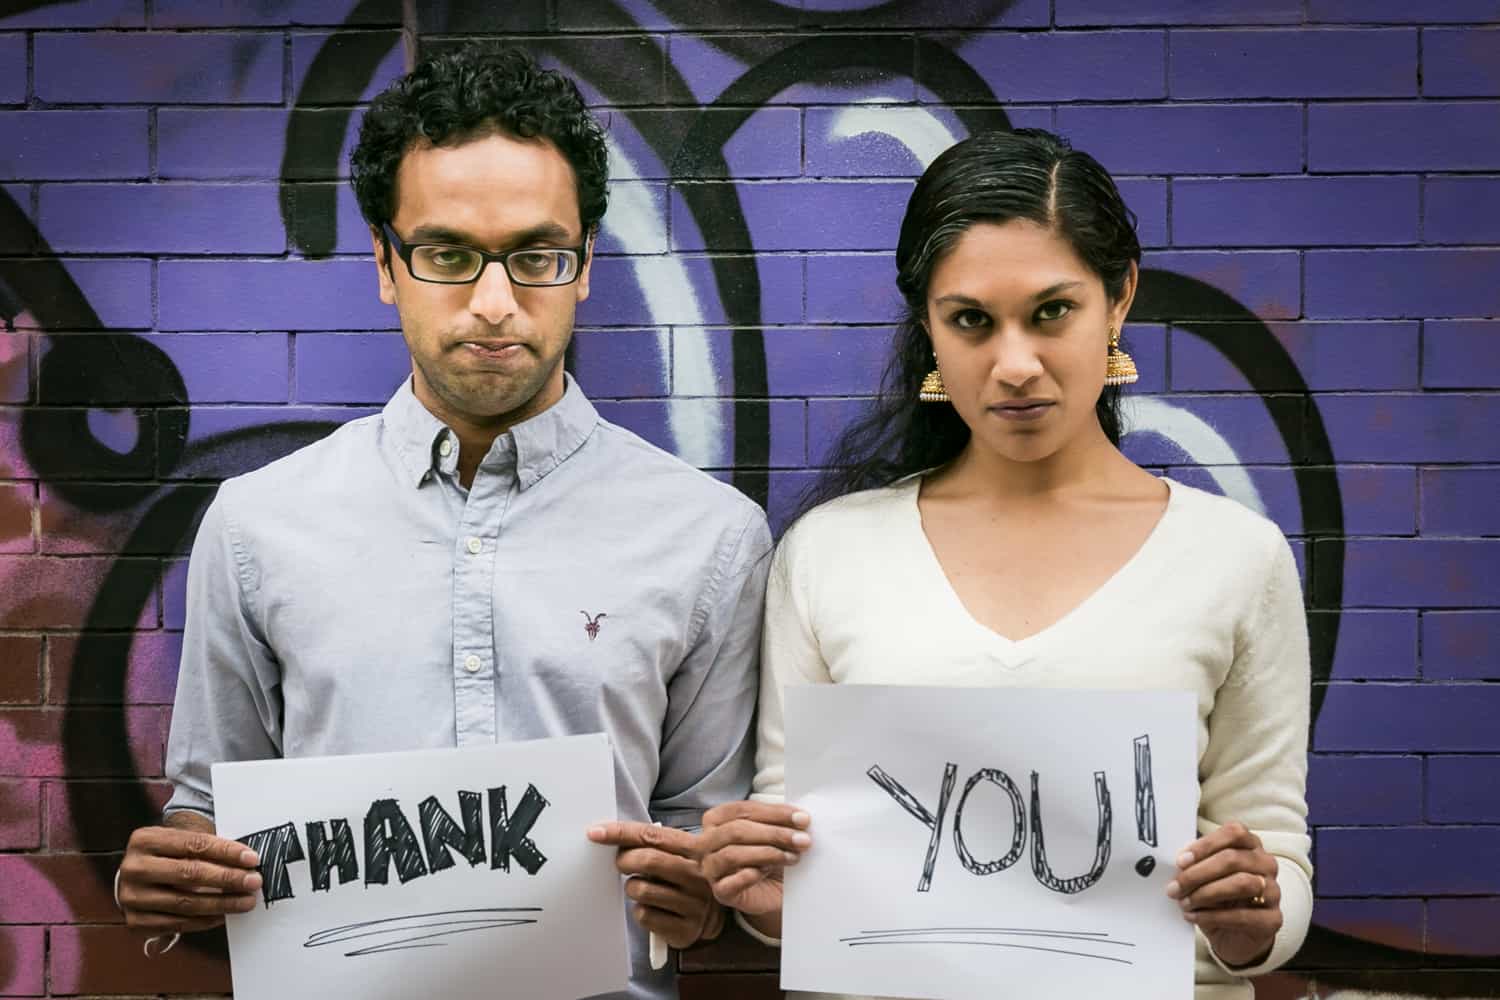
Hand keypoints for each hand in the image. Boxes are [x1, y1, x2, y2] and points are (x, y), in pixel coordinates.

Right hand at [117, 823, 262, 934]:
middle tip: (253, 882)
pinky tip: (223, 915)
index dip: (226, 852)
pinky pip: (176, 924)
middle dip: (227, 878)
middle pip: (189, 874)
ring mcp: (131, 897)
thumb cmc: (167, 855)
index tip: (252, 859)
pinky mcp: (135, 921)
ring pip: (185, 903)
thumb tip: (247, 862)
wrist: (136, 876)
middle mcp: (134, 868)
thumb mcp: (180, 841)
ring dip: (221, 904)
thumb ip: (207, 849)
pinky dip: (204, 921)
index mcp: (145, 840)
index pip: (194, 844)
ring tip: (245, 901)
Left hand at [587, 821, 720, 948]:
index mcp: (695, 849)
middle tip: (622, 864)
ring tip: (642, 888)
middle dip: (624, 860)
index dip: (621, 832)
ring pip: (641, 890)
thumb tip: (610, 834)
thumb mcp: (680, 853)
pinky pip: (645, 916)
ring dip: (632, 888)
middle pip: (647, 859)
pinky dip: (640, 911)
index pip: (652, 835)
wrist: (715, 916)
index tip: (595, 832)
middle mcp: (698, 875)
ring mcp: (694, 903)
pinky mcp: (685, 929)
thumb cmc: (687, 878)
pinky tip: (652, 908)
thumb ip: (654, 843)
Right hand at [699, 801, 810, 917]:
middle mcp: (706, 842)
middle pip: (736, 831)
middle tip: (803, 839)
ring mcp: (710, 868)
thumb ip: (780, 821)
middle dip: (774, 833)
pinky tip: (766, 872)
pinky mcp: (720, 892)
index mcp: (716, 819)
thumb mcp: (774, 832)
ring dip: (767, 854)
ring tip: (793, 857)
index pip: (741, 810)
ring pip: (732, 855)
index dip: (773, 812)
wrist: (773, 890)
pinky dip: (748, 876)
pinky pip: (729, 883)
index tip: (802, 818)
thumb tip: (800, 817)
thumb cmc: (771, 855)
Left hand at [1166, 821, 1281, 967]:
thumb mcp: (1204, 876)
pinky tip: (1193, 917)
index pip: (1234, 833)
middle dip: (1198, 873)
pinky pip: (1243, 915)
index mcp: (1250, 845)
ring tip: (1184, 903)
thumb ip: (1195, 864)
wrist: (1234, 937)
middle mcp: (1266, 864)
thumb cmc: (1216, 898)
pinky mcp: (1273, 919)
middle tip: (1174, 887)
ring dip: (1206, 893)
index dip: (1205, 845)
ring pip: (1242, 883)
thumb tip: (1178, 862)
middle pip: (1233, 859)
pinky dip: (1213, 916)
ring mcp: (1274, 891)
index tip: (1180, 861)